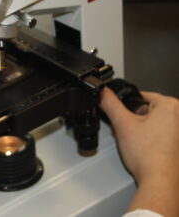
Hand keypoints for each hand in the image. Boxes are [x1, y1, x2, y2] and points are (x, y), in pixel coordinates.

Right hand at [100, 88, 178, 214]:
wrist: (159, 181)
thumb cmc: (148, 156)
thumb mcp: (122, 124)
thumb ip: (109, 104)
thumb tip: (102, 91)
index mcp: (170, 106)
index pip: (140, 97)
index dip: (126, 108)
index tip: (122, 119)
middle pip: (146, 110)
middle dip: (132, 121)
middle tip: (127, 133)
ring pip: (152, 123)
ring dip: (138, 130)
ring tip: (134, 143)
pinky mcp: (177, 144)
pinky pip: (159, 134)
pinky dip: (149, 139)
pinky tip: (142, 149)